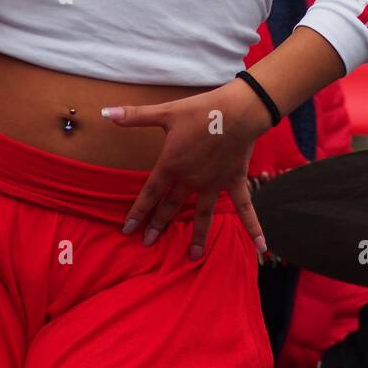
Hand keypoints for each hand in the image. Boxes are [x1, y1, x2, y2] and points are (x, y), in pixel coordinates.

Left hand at [105, 79, 272, 259]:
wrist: (238, 111)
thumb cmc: (201, 111)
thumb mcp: (166, 112)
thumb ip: (135, 116)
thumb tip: (107, 112)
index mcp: (172, 166)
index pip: (150, 194)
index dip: (138, 212)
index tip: (128, 229)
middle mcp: (191, 180)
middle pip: (171, 207)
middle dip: (158, 225)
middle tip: (148, 242)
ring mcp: (214, 184)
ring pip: (202, 215)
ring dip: (197, 236)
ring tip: (192, 256)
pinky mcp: (234, 181)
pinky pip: (244, 208)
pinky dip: (252, 226)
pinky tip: (260, 247)